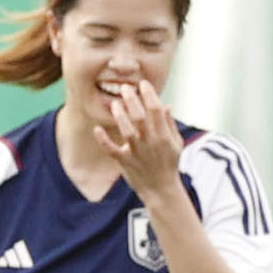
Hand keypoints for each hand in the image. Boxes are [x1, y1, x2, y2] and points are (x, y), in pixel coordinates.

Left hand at [95, 75, 185, 199]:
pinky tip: (97, 129)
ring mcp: (137, 152)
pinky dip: (103, 140)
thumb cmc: (169, 164)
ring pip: (127, 131)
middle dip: (133, 100)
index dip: (149, 95)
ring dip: (120, 116)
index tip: (143, 84)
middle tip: (125, 87)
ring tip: (115, 102)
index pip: (156, 110)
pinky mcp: (125, 162)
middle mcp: (151, 142)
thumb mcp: (176, 144)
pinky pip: (112, 149)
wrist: (161, 189)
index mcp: (164, 135)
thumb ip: (170, 124)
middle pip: (141, 117)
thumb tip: (166, 105)